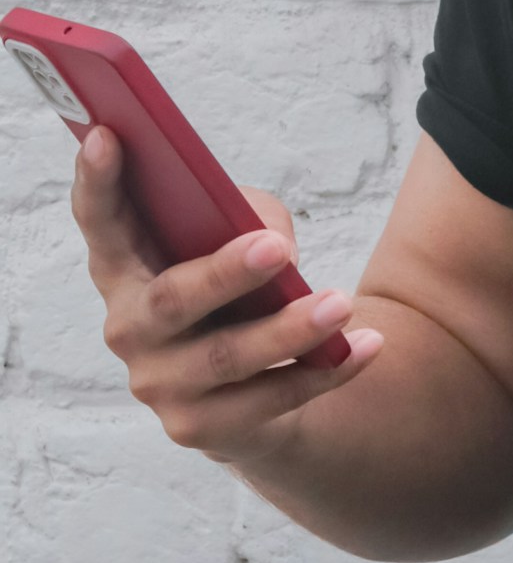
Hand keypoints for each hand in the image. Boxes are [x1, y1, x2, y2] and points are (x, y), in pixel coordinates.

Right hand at [74, 125, 381, 462]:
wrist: (248, 390)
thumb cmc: (238, 286)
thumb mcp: (239, 236)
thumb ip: (248, 220)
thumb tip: (273, 245)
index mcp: (124, 268)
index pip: (100, 222)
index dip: (96, 181)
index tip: (107, 134)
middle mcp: (128, 328)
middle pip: (170, 301)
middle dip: (224, 274)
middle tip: (277, 248)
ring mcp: (159, 384)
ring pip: (225, 358)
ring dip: (288, 330)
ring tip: (340, 304)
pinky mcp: (198, 428)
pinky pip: (270, 400)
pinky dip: (326, 371)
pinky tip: (367, 346)